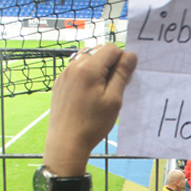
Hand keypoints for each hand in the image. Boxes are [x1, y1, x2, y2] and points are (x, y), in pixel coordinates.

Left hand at [44, 44, 136, 175]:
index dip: (122, 59)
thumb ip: (122, 74)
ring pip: (85, 57)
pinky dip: (85, 73)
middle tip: (114, 84)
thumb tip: (130, 56)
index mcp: (89, 68)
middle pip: (97, 50)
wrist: (66, 142)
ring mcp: (64, 73)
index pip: (111, 48)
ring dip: (97, 66)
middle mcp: (74, 66)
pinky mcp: (59, 83)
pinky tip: (88, 93)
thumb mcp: (113, 100)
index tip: (124, 77)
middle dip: (109, 61)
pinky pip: (75, 68)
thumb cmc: (93, 124)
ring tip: (101, 87)